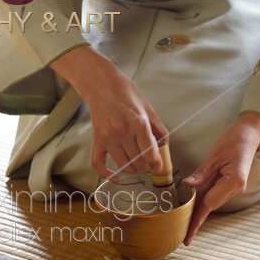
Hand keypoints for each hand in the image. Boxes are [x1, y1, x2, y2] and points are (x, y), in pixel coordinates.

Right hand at [52, 46, 166, 176]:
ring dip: (132, 170)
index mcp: (138, 123)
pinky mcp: (97, 140)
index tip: (158, 166)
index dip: (157, 164)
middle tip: (148, 163)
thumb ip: (158, 129)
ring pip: (123, 166)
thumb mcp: (148, 108)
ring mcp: (108, 138)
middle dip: (146, 167)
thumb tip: (163, 147)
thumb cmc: (125, 93)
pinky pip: (98, 164)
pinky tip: (115, 175)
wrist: (101, 84)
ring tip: (137, 165)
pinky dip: (107, 173)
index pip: (150, 154)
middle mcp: (122, 132)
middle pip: (138, 162)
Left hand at [182, 112, 259, 244]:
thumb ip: (201, 174)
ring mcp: (235, 186)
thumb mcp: (214, 156)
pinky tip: (192, 208)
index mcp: (233, 182)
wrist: (251, 130)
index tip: (188, 236)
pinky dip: (202, 201)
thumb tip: (187, 187)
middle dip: (195, 220)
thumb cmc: (235, 138)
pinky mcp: (231, 183)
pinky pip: (214, 195)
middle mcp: (236, 188)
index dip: (196, 221)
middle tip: (182, 237)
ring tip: (184, 225)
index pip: (209, 205)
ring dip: (198, 211)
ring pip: (211, 202)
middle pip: (209, 207)